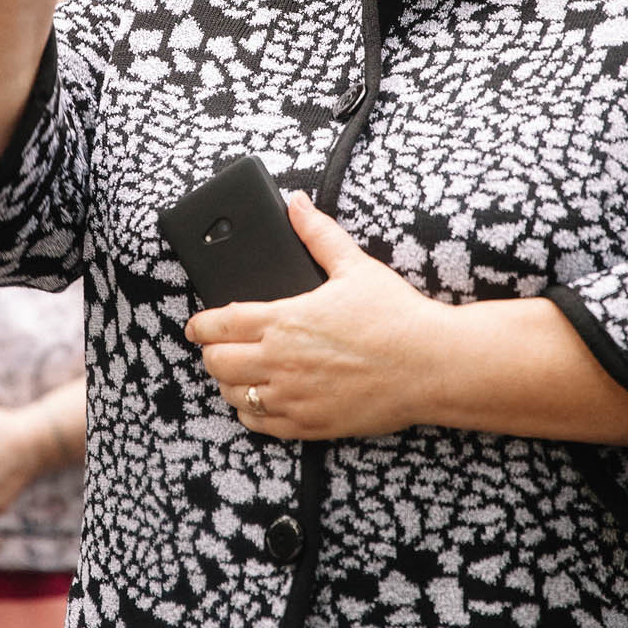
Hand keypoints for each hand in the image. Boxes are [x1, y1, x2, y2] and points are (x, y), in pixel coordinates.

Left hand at [184, 193, 452, 439]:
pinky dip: (251, 412)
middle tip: (218, 346)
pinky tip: (258, 400)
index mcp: (285, 320)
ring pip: (234, 395)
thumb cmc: (397, 316)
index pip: (221, 324)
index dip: (200, 324)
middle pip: (217, 363)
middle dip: (211, 353)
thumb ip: (318, 234)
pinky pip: (261, 425)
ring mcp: (294, 397)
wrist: (432, 365)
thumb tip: (296, 203)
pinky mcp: (310, 424)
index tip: (195, 325)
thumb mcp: (355, 266)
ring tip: (237, 371)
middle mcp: (281, 362)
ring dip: (229, 383)